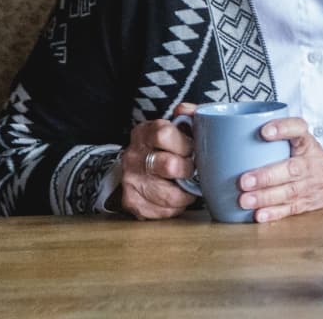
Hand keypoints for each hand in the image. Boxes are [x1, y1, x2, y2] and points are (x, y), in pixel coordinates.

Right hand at [119, 102, 198, 219]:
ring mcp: (130, 180)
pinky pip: (162, 211)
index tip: (192, 149)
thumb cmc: (164, 146)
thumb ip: (187, 115)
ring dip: (186, 193)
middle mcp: (132, 156)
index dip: (185, 144)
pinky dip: (176, 207)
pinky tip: (178, 197)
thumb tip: (189, 110)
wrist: (136, 167)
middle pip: (169, 166)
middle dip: (188, 170)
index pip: (164, 135)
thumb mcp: (174, 126)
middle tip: (192, 170)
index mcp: (144, 133)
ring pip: (169, 195)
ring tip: (189, 186)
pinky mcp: (131, 202)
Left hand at [237, 116, 322, 221]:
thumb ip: (277, 139)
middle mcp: (311, 163)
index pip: (299, 130)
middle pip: (291, 169)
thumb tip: (234, 137)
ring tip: (245, 200)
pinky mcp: (308, 203)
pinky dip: (274, 213)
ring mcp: (311, 185)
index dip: (283, 129)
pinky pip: (291, 209)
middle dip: (266, 176)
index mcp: (307, 143)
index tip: (264, 131)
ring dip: (265, 197)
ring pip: (288, 192)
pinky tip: (259, 215)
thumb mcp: (301, 142)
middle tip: (243, 181)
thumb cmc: (309, 158)